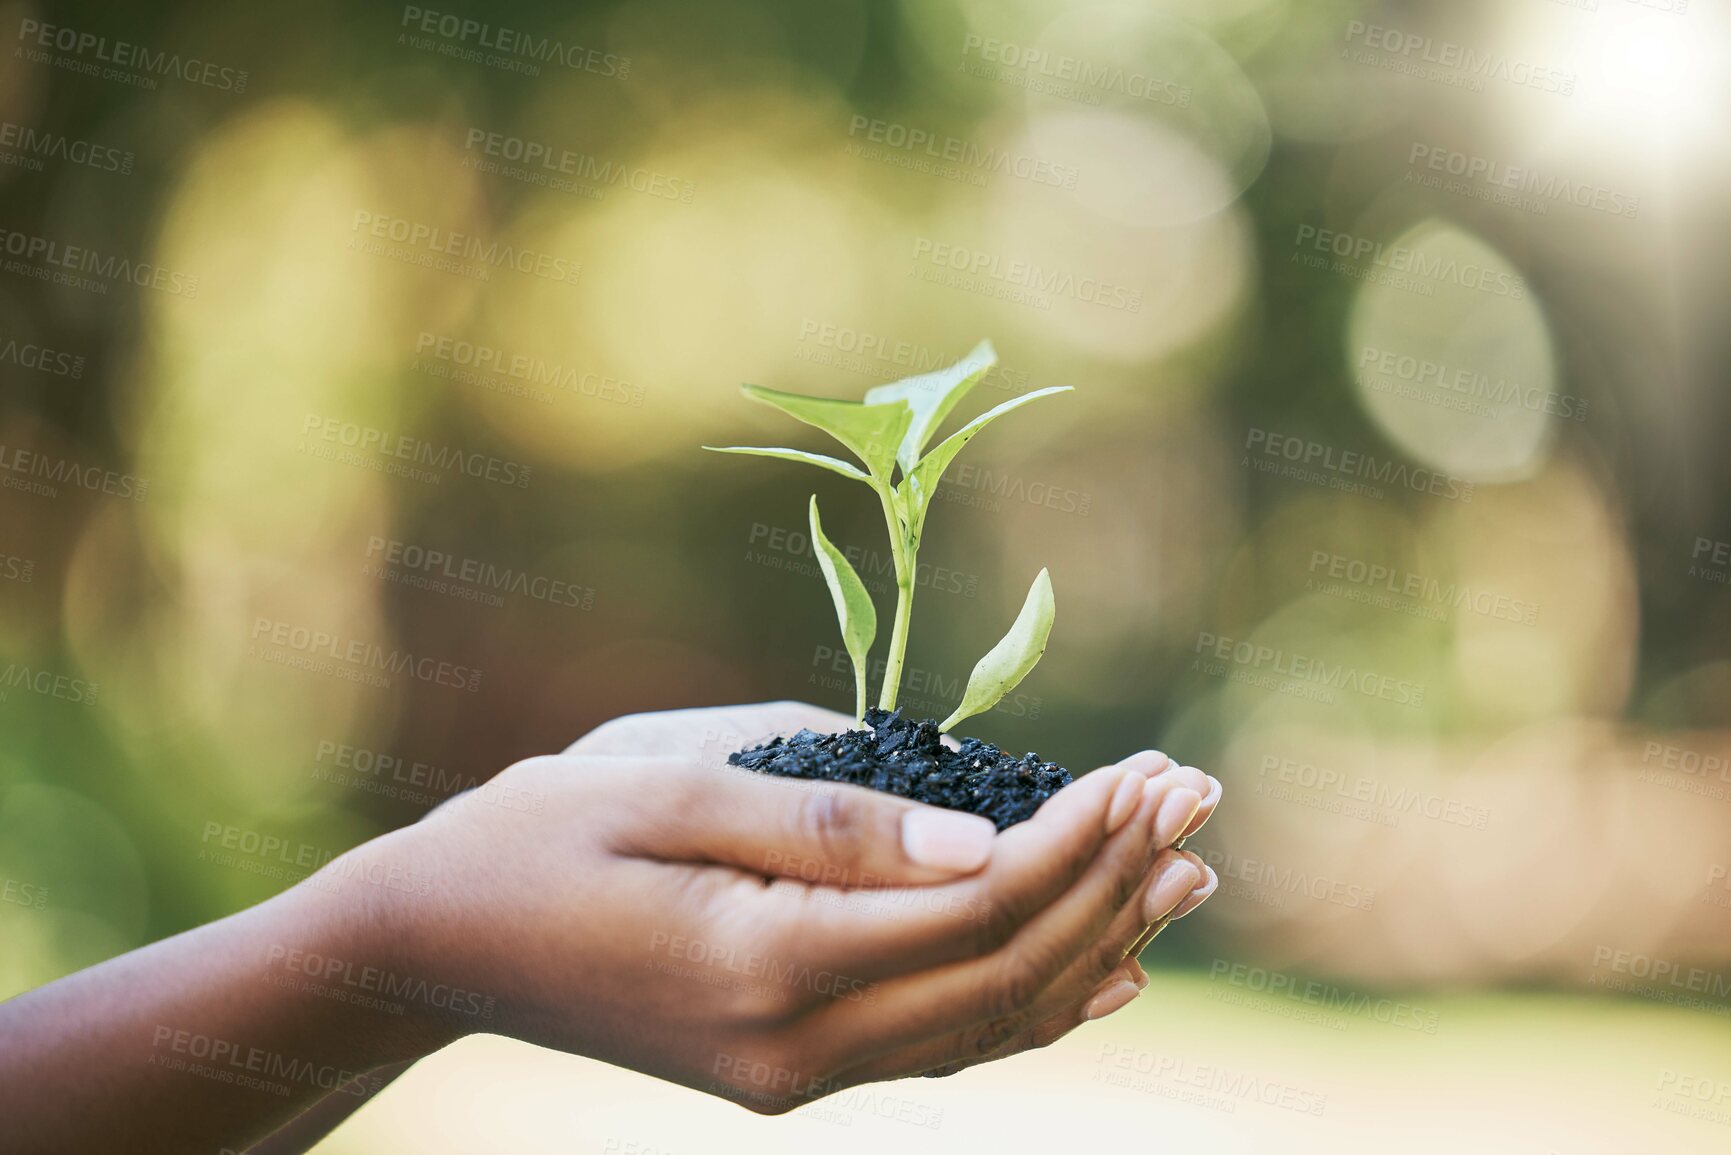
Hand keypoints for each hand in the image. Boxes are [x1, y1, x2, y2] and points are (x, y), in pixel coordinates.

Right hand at [343, 702, 1222, 1110]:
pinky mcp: (791, 1070)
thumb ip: (828, 820)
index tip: (1149, 770)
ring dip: (1095, 943)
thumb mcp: (670, 789)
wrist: (438, 940)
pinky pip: (943, 1046)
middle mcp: (796, 1049)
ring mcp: (796, 1076)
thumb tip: (983, 842)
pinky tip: (1101, 970)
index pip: (974, 911)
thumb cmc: (543, 832)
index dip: (1077, 841)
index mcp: (765, 965)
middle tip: (1195, 799)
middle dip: (1111, 883)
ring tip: (1185, 875)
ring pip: (989, 1023)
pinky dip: (1032, 1002)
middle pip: (1004, 974)